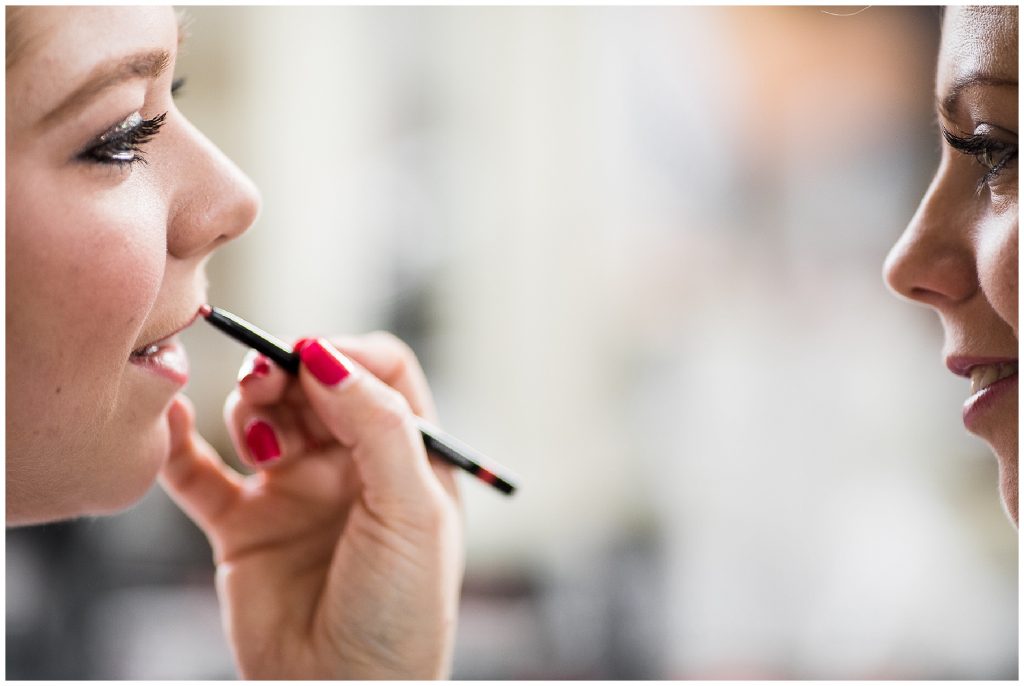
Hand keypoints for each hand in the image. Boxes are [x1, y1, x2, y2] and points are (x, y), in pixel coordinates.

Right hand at [159, 333, 463, 678]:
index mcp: (405, 456)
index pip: (382, 372)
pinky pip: (200, 474)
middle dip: (288, 372)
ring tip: (259, 438)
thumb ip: (379, 426)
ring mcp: (294, 493)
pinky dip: (179, 445)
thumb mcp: (412, 510)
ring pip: (261, 417)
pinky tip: (169, 422)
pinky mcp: (243, 526)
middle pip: (313, 386)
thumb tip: (328, 355)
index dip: (347, 356)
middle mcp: (350, 467)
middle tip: (267, 378)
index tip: (315, 359)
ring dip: (251, 408)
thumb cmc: (402, 611)